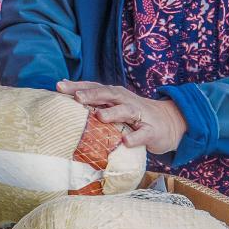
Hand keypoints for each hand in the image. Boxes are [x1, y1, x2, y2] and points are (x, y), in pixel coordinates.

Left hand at [57, 81, 186, 153]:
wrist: (170, 122)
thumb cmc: (134, 114)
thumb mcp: (114, 104)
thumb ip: (94, 99)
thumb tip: (64, 91)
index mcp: (115, 95)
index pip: (94, 87)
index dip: (77, 86)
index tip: (58, 86)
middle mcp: (126, 101)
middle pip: (108, 94)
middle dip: (93, 94)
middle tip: (77, 97)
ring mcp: (139, 115)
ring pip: (125, 111)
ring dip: (113, 113)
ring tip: (99, 116)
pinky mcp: (151, 131)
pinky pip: (143, 134)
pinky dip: (135, 137)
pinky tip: (126, 141)